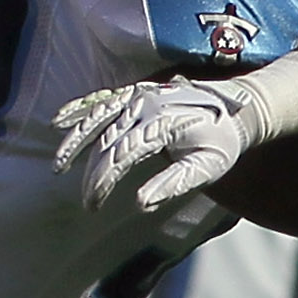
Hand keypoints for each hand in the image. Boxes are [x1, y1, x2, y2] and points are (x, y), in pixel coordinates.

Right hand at [52, 49, 297, 211]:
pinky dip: (80, 109)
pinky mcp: (137, 92)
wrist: (239, 107)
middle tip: (88, 205)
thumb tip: (140, 205)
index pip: (120, 157)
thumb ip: (173, 185)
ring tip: (58, 167)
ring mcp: (139, 96)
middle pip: (107, 143)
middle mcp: (145, 106)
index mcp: (159, 125)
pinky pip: (102, 99)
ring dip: (76, 143)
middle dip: (93, 175)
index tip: (94, 206)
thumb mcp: (207, 169)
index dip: (103, 182)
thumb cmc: (223, 144)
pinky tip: (60, 121)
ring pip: (98, 119)